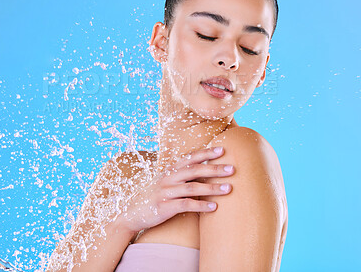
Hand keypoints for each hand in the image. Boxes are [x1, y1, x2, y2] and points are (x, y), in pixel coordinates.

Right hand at [117, 147, 233, 233]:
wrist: (130, 213)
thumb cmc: (153, 196)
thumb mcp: (164, 182)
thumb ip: (180, 175)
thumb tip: (202, 170)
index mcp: (169, 170)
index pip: (190, 158)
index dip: (206, 153)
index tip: (222, 149)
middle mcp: (167, 178)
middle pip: (194, 170)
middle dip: (214, 168)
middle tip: (232, 168)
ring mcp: (165, 192)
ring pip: (192, 187)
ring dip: (212, 187)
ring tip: (229, 189)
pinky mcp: (164, 207)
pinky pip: (185, 205)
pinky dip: (201, 205)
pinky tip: (214, 207)